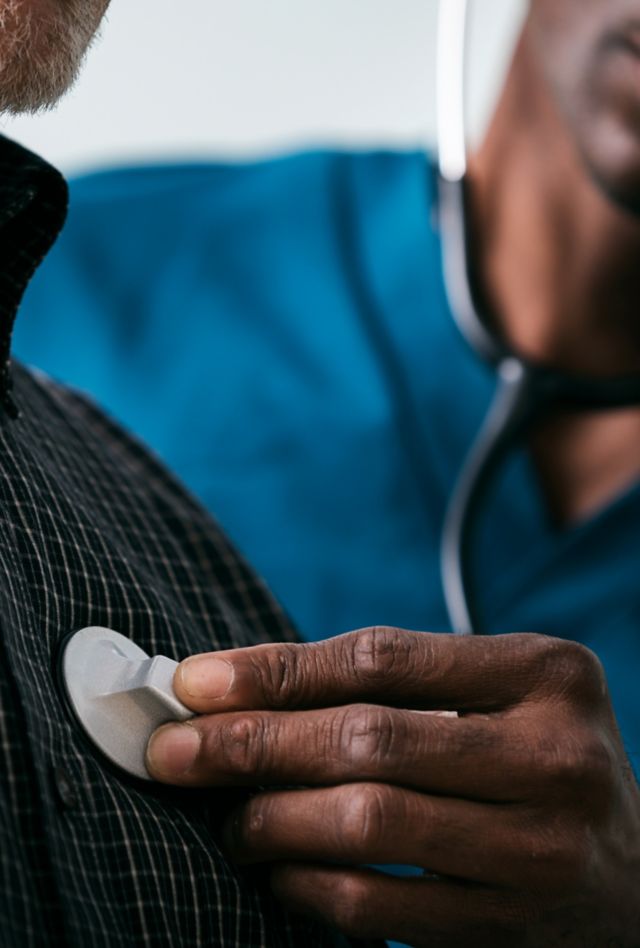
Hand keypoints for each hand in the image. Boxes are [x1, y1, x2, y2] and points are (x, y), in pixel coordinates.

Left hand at [146, 629, 639, 946]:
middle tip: (175, 752)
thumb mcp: (491, 699)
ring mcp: (543, 848)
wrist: (633, 872)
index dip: (275, 670)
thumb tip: (237, 690)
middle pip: (368, 739)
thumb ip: (389, 689)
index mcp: (547, 674)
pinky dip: (310, 887)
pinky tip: (277, 871)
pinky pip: (385, 906)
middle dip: (251, 745)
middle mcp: (556, 755)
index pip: (383, 658)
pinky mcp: (517, 927)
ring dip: (271, 820)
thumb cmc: (532, 760)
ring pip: (368, 824)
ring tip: (227, 818)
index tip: (194, 682)